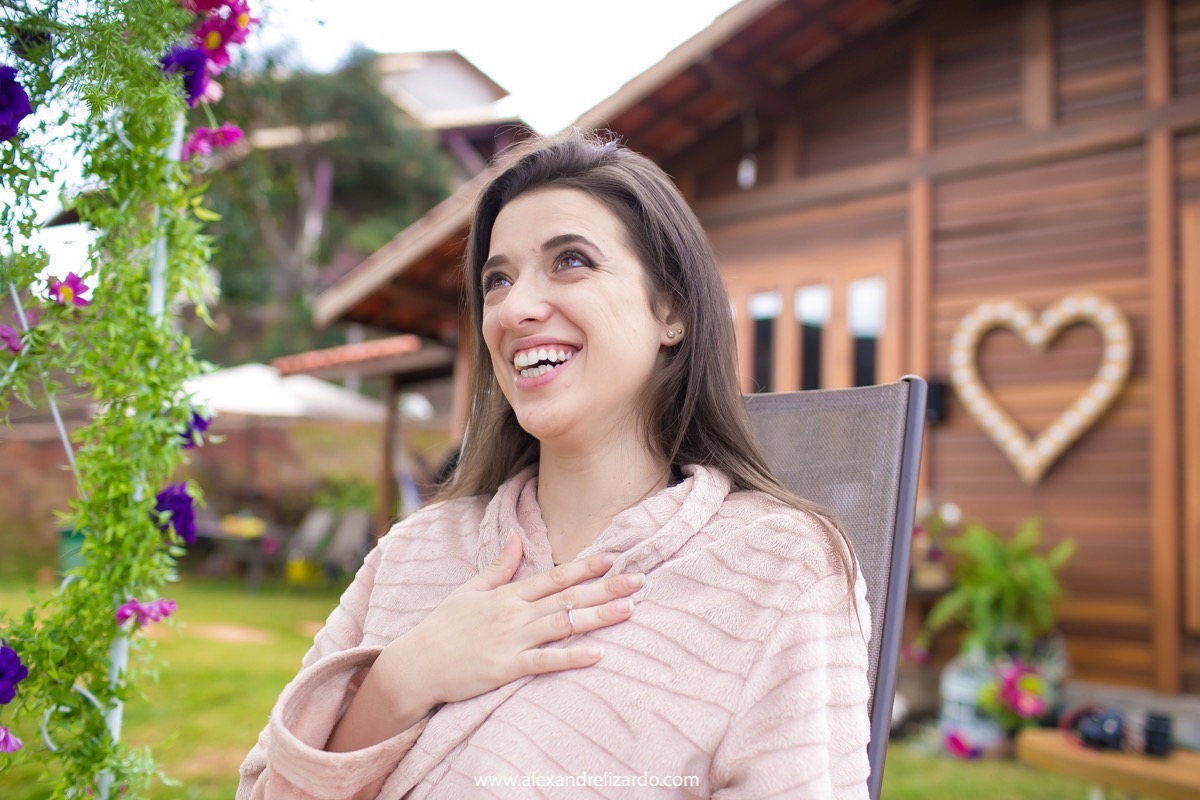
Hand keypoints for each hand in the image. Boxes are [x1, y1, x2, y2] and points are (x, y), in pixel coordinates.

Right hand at [385, 533, 641, 708]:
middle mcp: (514, 613)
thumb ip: (499, 565)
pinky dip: (572, 657)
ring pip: (563, 625)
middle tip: (640, 581)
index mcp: (507, 594)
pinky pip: (545, 661)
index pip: (554, 576)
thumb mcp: (469, 590)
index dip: (585, 567)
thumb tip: (519, 536)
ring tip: (629, 610)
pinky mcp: (506, 668)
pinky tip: (597, 654)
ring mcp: (512, 640)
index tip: (613, 559)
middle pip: (567, 597)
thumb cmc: (442, 628)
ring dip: (598, 616)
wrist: (415, 664)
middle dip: (605, 588)